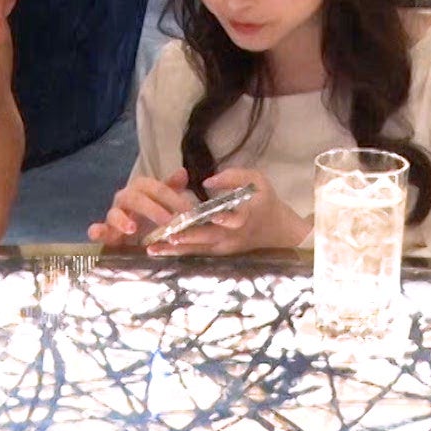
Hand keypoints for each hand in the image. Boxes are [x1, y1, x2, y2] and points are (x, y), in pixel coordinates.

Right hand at [87, 169, 193, 246]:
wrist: (131, 235)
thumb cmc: (149, 214)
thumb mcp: (162, 201)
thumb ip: (171, 188)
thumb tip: (183, 171)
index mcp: (141, 189)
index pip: (156, 188)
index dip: (173, 197)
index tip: (188, 210)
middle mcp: (125, 198)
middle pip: (136, 198)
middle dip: (153, 209)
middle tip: (169, 221)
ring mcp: (113, 215)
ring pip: (115, 214)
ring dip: (122, 220)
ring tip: (132, 229)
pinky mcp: (105, 232)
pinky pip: (97, 230)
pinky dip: (96, 231)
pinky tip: (96, 233)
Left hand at [146, 169, 307, 255]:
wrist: (278, 231)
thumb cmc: (264, 200)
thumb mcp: (256, 180)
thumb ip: (233, 177)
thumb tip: (207, 181)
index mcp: (247, 214)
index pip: (235, 218)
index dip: (223, 219)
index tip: (210, 217)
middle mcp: (235, 234)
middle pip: (209, 238)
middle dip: (186, 237)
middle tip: (165, 235)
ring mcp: (226, 247)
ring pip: (199, 250)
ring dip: (176, 249)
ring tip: (152, 248)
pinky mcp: (220, 253)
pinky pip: (197, 254)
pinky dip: (178, 253)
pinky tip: (159, 251)